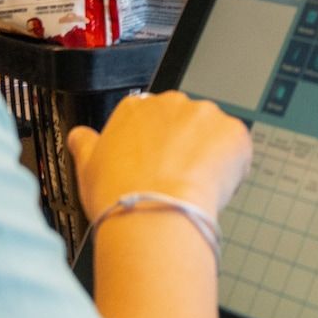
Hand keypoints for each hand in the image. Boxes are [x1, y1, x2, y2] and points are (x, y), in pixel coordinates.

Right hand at [67, 91, 252, 221]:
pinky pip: (237, 148)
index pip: (152, 121)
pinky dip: (231, 167)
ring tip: (192, 188)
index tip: (156, 167)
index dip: (156, 148)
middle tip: (175, 181)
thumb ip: (84, 144)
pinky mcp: (233, 132)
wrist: (155, 214)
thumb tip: (80, 136)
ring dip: (208, 156)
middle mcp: (171, 103)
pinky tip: (212, 187)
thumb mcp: (87, 168)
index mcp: (136, 107)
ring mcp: (205, 115)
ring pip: (213, 135)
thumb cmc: (121, 195)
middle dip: (184, 149)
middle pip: (185, 124)